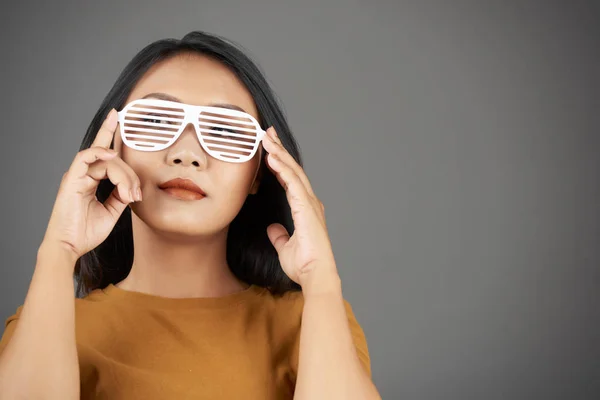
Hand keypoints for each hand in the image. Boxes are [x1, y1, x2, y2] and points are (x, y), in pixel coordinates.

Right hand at [41, 109, 141, 263]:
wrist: (69, 247)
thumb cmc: (84, 232)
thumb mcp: (111, 211)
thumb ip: (120, 196)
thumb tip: (132, 187)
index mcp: (91, 181)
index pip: (111, 164)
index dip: (130, 174)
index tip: (137, 196)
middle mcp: (83, 176)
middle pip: (112, 161)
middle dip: (130, 175)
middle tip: (135, 195)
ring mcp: (77, 176)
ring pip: (105, 160)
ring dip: (123, 174)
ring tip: (128, 192)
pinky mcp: (71, 180)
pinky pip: (84, 157)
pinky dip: (99, 152)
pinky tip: (112, 155)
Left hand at [262, 127, 339, 289]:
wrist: (315, 275)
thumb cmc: (305, 264)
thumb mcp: (284, 247)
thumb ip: (279, 235)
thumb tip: (272, 228)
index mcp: (305, 209)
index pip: (291, 179)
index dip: (280, 162)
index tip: (270, 148)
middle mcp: (309, 202)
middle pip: (293, 169)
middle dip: (280, 150)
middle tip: (268, 133)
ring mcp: (309, 203)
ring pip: (293, 171)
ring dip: (279, 153)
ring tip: (266, 138)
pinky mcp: (306, 207)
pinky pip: (292, 182)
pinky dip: (282, 168)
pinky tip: (272, 156)